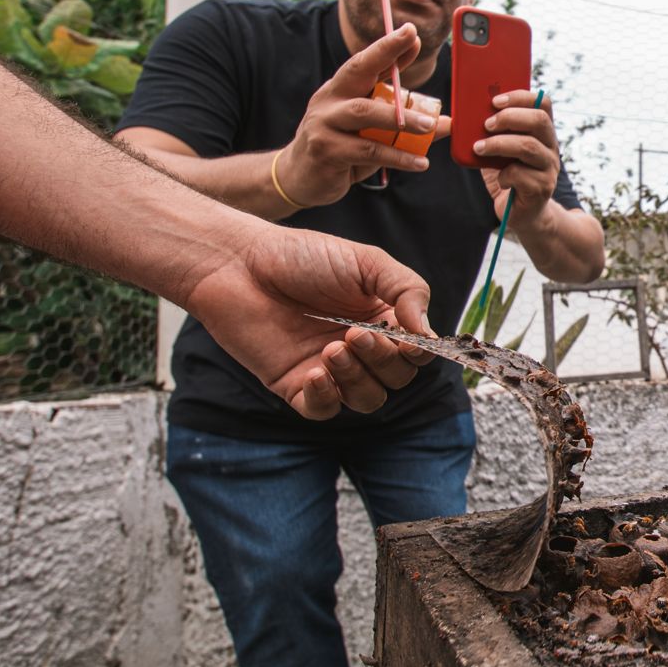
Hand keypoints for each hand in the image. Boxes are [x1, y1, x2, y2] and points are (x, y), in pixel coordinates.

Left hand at [184, 226, 436, 419]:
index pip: (416, 353)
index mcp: (382, 320)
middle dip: (383, 361)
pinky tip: (316, 373)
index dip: (419, 353)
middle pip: (395, 379)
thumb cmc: (301, 256)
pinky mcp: (295, 384)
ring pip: (365, 399)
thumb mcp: (366, 261)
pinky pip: (323, 410)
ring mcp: (328, 369)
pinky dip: (327, 398)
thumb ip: (407, 290)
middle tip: (356, 334)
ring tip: (332, 349)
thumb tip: (429, 333)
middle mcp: (359, 348)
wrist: (238, 264)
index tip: (409, 340)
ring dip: (357, 379)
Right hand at [275, 24, 444, 207]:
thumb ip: (403, 123)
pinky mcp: (326, 150)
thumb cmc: (342, 149)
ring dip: (400, 117)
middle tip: (416, 45)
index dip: (388, 46)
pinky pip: (367, 150)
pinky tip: (419, 162)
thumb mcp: (373, 132)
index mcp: (341, 89)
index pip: (365, 61)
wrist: (300, 178)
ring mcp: (324, 123)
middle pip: (358, 72)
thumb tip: (446, 122)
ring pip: (365, 113)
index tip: (411, 32)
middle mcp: (330, 100)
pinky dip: (397, 156)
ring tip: (430, 125)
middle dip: (387, 55)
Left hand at [473, 89, 560, 222]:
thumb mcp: (501, 150)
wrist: (522, 213)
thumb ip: (494, 133)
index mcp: (543, 132)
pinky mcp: (542, 188)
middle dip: (509, 118)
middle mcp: (551, 147)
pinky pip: (521, 174)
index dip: (520, 97)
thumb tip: (468, 116)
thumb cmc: (509, 176)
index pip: (543, 103)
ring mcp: (549, 168)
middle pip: (539, 120)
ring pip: (528, 146)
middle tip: (486, 124)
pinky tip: (500, 180)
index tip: (495, 101)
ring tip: (479, 148)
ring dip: (499, 144)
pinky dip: (504, 175)